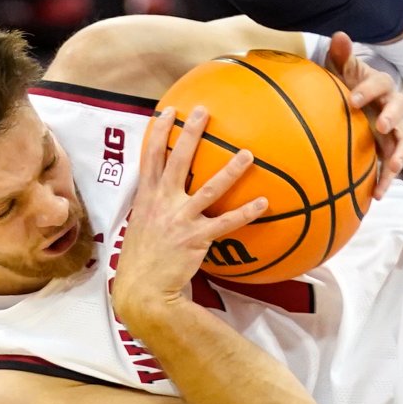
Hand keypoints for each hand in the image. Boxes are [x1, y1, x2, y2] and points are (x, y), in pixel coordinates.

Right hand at [112, 105, 265, 315]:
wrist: (143, 292)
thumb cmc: (141, 261)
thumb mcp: (139, 226)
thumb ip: (151, 207)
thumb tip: (162, 195)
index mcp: (146, 198)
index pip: (150, 158)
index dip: (158, 133)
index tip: (167, 111)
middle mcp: (163, 203)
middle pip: (178, 161)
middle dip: (191, 134)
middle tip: (204, 111)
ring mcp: (181, 219)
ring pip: (210, 189)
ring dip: (231, 170)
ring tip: (248, 154)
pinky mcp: (197, 238)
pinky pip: (226, 222)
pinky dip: (246, 212)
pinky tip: (264, 203)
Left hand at [324, 33, 402, 196]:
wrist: (351, 100)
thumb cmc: (346, 83)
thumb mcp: (340, 69)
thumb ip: (341, 55)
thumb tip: (339, 35)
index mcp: (379, 85)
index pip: (380, 84)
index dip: (369, 90)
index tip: (353, 99)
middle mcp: (392, 105)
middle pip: (400, 109)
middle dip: (392, 117)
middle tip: (381, 126)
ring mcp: (394, 128)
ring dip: (399, 155)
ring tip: (391, 170)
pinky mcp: (389, 148)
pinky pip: (393, 164)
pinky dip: (387, 179)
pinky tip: (376, 195)